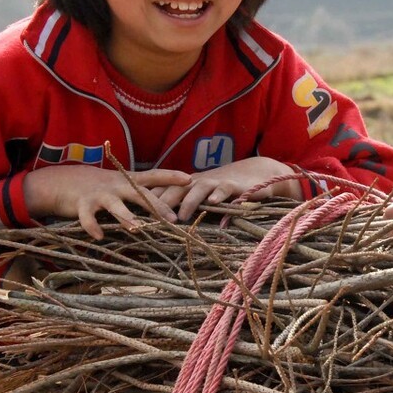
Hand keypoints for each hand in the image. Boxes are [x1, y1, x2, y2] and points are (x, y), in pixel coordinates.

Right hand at [23, 165, 190, 239]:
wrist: (64, 181)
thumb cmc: (101, 186)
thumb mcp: (122, 184)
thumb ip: (142, 191)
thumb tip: (170, 202)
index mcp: (128, 180)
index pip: (154, 175)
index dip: (171, 176)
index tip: (190, 179)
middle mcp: (116, 185)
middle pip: (140, 195)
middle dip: (157, 206)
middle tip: (173, 219)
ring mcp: (100, 194)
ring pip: (115, 206)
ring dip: (126, 217)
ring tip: (137, 228)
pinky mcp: (82, 205)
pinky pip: (88, 218)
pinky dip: (93, 227)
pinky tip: (100, 237)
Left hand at [152, 157, 300, 220]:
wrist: (256, 172)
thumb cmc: (225, 188)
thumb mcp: (203, 196)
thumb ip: (186, 204)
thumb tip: (161, 221)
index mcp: (189, 184)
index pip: (165, 189)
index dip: (150, 199)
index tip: (135, 213)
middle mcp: (199, 181)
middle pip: (177, 188)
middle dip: (163, 201)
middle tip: (150, 217)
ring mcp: (216, 182)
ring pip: (198, 189)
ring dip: (189, 202)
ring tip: (181, 216)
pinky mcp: (235, 185)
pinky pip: (225, 189)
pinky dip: (219, 196)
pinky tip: (213, 203)